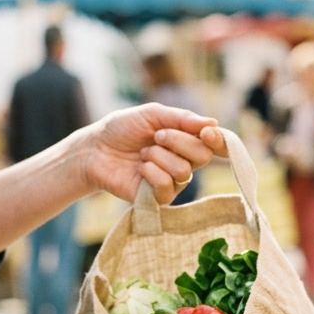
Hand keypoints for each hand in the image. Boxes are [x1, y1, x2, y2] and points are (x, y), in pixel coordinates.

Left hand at [74, 103, 228, 203]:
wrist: (96, 149)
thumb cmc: (123, 129)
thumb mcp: (152, 114)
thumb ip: (182, 118)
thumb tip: (214, 122)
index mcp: (187, 140)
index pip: (215, 144)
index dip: (217, 140)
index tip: (206, 132)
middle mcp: (184, 161)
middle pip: (203, 156)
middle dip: (179, 141)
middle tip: (157, 137)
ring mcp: (173, 181)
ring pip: (184, 170)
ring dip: (159, 156)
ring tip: (142, 154)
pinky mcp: (158, 198)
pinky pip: (167, 186)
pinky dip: (152, 173)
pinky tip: (140, 168)